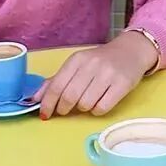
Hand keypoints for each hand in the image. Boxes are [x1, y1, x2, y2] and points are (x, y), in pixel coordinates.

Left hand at [33, 32, 158, 118]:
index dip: (48, 103)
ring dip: (82, 109)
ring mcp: (108, 74)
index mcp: (77, 59)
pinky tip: (99, 103)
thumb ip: (55, 81)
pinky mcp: (122, 85)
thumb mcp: (77, 65)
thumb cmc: (100, 61)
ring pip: (85, 104)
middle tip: (66, 110)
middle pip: (70, 96)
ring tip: (86, 101)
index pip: (57, 85)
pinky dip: (97, 111)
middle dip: (64, 108)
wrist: (131, 51)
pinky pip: (102, 108)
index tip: (44, 115)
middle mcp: (91, 65)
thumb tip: (34, 99)